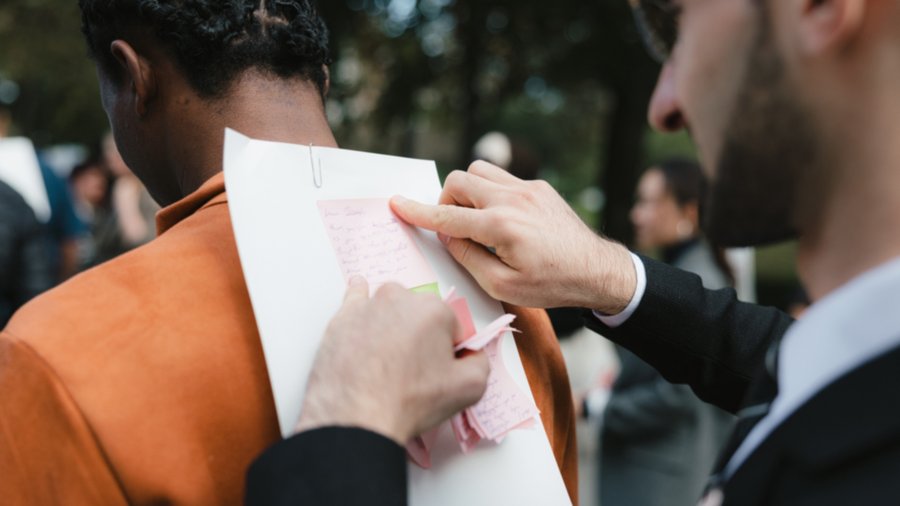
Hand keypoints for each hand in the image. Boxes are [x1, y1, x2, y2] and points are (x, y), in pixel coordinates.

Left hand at [295, 277, 490, 444]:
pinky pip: (355, 298)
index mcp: (435, 310)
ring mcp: (368, 305)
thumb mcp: (470, 388)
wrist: (357, 417)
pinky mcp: (342, 318)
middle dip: (421, 332)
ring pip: (391, 306)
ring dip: (393, 321)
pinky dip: (362, 306)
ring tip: (387, 356)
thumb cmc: (410, 401)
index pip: (452, 325)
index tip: (438, 367)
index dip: (448, 348)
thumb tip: (471, 354)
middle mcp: (401, 298)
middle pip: (421, 312)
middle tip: (413, 366)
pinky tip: (365, 316)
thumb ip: (480, 361)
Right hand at [391, 161, 636, 313]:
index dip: (417, 212)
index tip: (396, 204)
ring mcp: (528, 188)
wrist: (596, 271)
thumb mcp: (502, 285)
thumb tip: (447, 236)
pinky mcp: (539, 187)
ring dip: (468, 190)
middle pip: (458, 181)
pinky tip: (501, 217)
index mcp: (500, 227)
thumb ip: (467, 257)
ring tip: (477, 219)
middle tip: (457, 228)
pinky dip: (490, 191)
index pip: (446, 217)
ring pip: (479, 170)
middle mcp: (512, 199)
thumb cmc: (551, 285)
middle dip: (446, 202)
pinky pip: (502, 177)